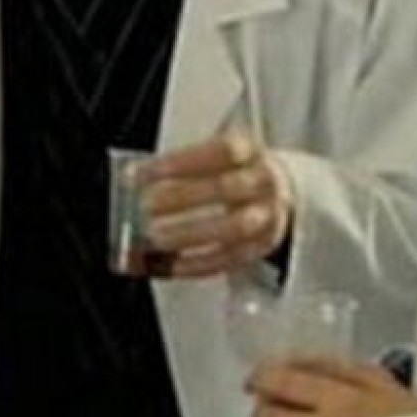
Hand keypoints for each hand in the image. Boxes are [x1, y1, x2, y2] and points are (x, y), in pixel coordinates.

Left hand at [140, 131, 291, 277]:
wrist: (284, 190)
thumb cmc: (234, 170)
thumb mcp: (216, 156)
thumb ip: (182, 166)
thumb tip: (132, 181)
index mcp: (251, 152)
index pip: (219, 152)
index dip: (179, 162)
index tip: (141, 172)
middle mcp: (264, 183)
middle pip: (226, 188)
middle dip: (182, 197)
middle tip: (145, 205)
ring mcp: (269, 217)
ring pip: (234, 228)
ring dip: (190, 234)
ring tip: (155, 239)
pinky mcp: (262, 248)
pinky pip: (229, 260)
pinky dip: (195, 264)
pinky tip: (167, 265)